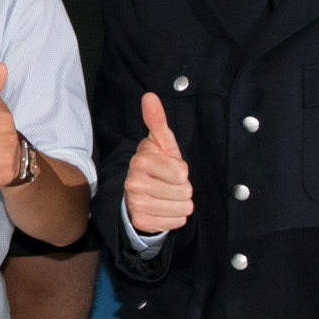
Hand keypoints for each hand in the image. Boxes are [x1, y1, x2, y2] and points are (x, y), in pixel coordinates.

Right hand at [123, 91, 193, 235]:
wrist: (138, 194)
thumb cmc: (157, 166)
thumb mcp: (161, 143)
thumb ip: (157, 121)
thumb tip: (150, 96)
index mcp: (141, 161)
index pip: (181, 173)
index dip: (181, 171)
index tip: (170, 169)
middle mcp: (134, 183)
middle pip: (184, 192)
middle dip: (182, 189)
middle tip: (168, 184)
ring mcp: (136, 204)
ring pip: (183, 208)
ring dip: (180, 204)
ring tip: (167, 196)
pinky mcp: (142, 221)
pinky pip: (177, 222)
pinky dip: (175, 217)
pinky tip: (163, 209)